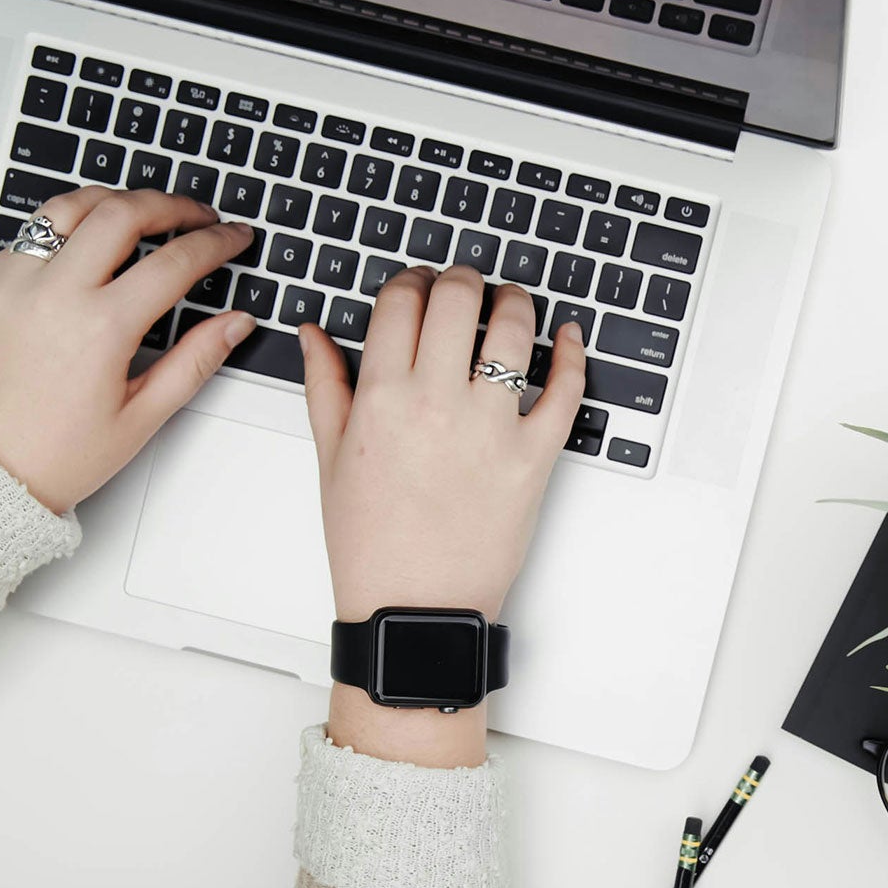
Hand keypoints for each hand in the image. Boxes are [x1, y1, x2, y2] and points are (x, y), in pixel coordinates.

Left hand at [0, 187, 257, 512]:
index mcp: (99, 328)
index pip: (174, 262)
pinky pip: (32, 232)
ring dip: (115, 200)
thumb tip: (234, 324)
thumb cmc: (50, 456)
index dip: (215, 242)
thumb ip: (194, 361)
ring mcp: (14, 283)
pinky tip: (88, 241)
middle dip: (171, 205)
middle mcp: (54, 293)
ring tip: (142, 212)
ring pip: (70, 206)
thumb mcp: (139, 418)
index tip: (233, 237)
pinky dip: (68, 225)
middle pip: (123, 212)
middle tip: (198, 215)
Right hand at [300, 265, 585, 623]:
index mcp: (381, 399)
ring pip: (514, 330)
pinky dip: (573, 355)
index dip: (412, 280)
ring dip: (515, 302)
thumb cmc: (371, 543)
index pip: (401, 302)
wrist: (414, 609)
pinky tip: (568, 337)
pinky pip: (565, 390)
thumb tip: (314, 333)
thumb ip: (325, 385)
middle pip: (457, 299)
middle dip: (462, 279)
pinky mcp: (535, 457)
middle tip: (465, 285)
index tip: (419, 285)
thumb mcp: (331, 459)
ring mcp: (490, 429)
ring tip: (510, 304)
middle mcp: (436, 404)